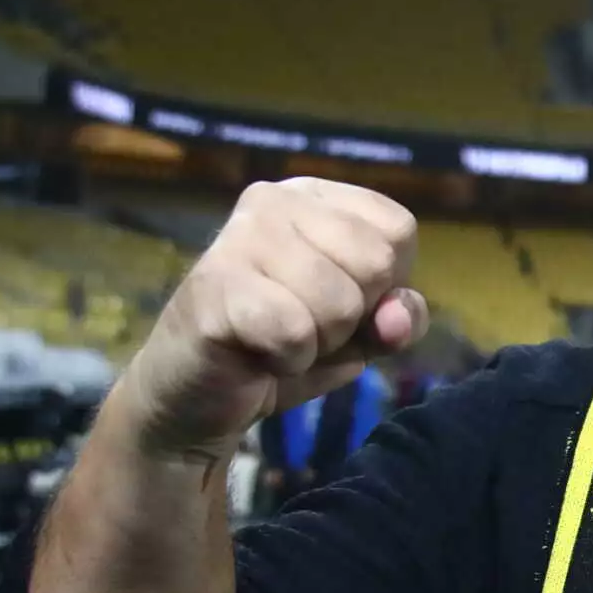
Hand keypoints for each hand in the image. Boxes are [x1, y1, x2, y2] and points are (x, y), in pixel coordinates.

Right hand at [118, 179, 426, 462]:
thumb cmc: (280, 349)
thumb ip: (397, 320)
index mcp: (314, 196)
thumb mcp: (359, 334)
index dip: (387, 285)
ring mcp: (240, 236)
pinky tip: (257, 354)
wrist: (195, 395)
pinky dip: (289, 360)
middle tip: (302, 326)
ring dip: (319, 343)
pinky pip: (295, 331)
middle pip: (375, 262)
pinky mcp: (216, 284)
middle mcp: (275, 200)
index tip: (340, 300)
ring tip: (278, 339)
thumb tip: (397, 317)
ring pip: (339, 301)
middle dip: (351, 317)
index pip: (398, 230)